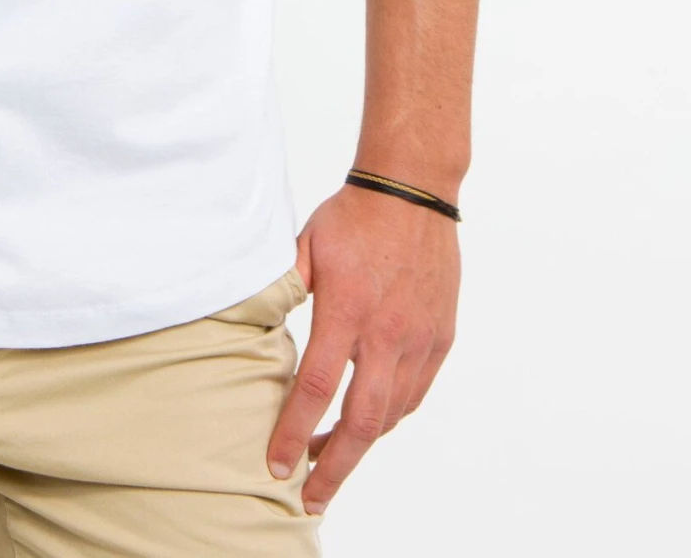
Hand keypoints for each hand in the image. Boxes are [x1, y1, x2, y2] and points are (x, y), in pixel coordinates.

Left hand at [266, 179, 460, 515]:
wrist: (414, 192)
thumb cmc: (353, 217)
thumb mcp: (305, 244)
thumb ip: (281, 288)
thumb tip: (251, 321)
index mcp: (348, 309)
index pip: (316, 387)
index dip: (294, 431)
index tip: (277, 464)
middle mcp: (387, 332)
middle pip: (361, 422)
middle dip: (333, 468)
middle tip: (309, 498)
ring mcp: (418, 339)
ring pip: (389, 415)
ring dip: (358, 446)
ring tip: (329, 460)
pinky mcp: (439, 339)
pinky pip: (413, 395)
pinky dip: (388, 418)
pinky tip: (367, 424)